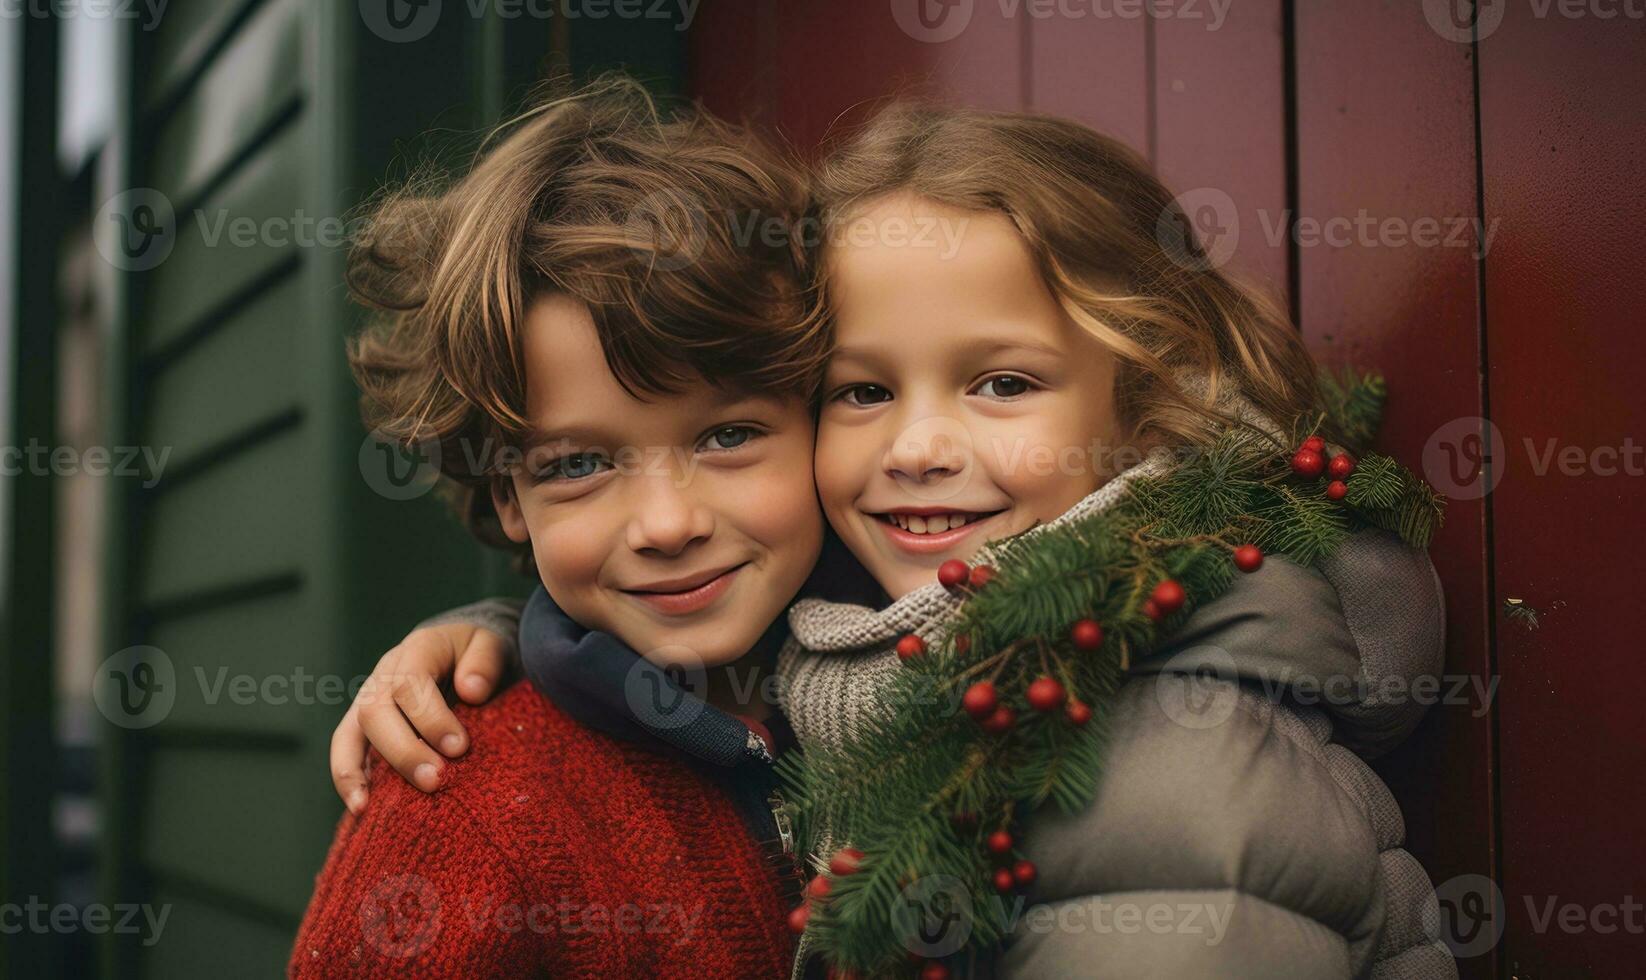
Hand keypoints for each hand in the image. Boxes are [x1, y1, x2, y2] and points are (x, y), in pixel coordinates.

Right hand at [329, 623, 511, 812]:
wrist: (461, 651)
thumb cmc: (476, 654)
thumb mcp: (491, 643)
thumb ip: (486, 660)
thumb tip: (472, 690)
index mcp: (418, 649)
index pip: (411, 682)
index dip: (431, 717)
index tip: (459, 747)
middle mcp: (385, 673)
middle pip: (375, 710)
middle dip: (403, 750)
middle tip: (436, 780)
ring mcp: (370, 698)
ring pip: (351, 732)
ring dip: (360, 771)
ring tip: (369, 808)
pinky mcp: (364, 724)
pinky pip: (346, 749)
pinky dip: (348, 778)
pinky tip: (359, 808)